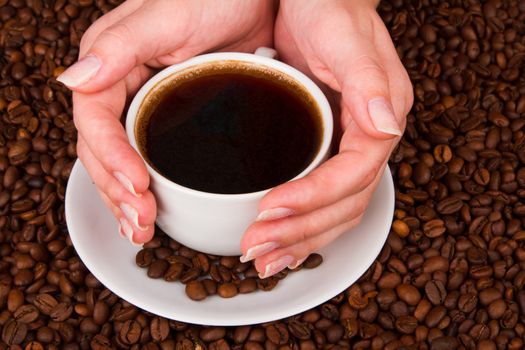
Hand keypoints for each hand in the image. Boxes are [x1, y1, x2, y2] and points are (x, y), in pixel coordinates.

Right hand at [59, 0, 275, 243]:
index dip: (110, 158)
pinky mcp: (176, 119)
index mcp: (111, 63)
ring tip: (141, 231)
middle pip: (104, 150)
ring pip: (125, 160)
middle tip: (139, 223)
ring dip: (128, 198)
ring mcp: (149, 106)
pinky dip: (153, 187)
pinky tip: (158, 211)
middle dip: (117, 190)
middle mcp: (123, 87)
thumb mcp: (168, 16)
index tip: (136, 187)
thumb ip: (121, 46)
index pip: (96, 120)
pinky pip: (155, 158)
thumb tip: (72, 80)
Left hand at [240, 0, 412, 277]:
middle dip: (300, 231)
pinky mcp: (326, 151)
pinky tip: (278, 243)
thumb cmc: (331, 9)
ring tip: (263, 260)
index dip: (314, 197)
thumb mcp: (344, 37)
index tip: (269, 209)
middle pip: (344, 205)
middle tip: (256, 248)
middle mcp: (368, 141)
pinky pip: (322, 202)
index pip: (352, 174)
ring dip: (300, 241)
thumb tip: (386, 125)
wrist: (319, 0)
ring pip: (334, 213)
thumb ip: (368, 80)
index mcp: (379, 117)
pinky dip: (301, 228)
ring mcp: (348, 150)